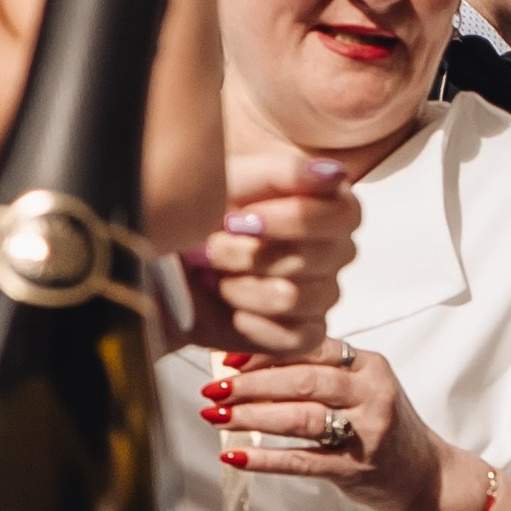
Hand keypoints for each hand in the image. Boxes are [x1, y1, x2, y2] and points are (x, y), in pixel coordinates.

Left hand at [181, 148, 358, 356]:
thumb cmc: (203, 212)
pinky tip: (231, 309)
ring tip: (217, 276)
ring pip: (292, 298)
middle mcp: (334, 252)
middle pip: (312, 259)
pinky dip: (252, 323)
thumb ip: (285, 173)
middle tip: (214, 245)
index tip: (241, 218)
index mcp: (329, 207)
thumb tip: (333, 174)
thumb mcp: (234, 179)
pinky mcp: (304, 335)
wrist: (168, 257)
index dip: (293, 220)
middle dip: (247, 253)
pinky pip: (295, 337)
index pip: (342, 216)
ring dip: (240, 287)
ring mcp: (322, 296)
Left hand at [202, 345, 441, 510]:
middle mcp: (371, 394)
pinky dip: (264, 459)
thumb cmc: (383, 427)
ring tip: (217, 417)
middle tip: (214, 388)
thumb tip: (250, 365)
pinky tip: (236, 456)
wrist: (425, 475)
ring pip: (299, 419)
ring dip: (251, 418)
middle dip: (250, 384)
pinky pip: (301, 462)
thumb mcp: (363, 387)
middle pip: (302, 381)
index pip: (311, 347)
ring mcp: (365, 433)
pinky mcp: (355, 469)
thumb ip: (320, 372)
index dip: (266, 352)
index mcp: (370, 365)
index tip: (229, 358)